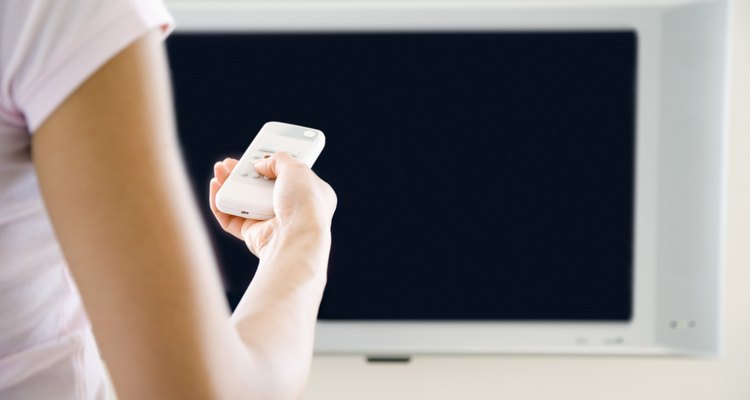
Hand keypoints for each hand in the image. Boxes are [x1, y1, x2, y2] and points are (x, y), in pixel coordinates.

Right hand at [209, 152, 336, 257]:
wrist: (297, 234)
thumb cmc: (306, 203)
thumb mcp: (297, 168)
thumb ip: (278, 160)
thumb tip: (261, 164)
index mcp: (311, 194)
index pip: (290, 176)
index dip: (274, 165)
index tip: (259, 155)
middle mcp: (292, 210)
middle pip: (262, 188)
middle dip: (244, 173)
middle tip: (231, 162)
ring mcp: (272, 223)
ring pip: (244, 201)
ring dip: (228, 184)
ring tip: (219, 170)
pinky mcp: (254, 235)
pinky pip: (231, 219)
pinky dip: (221, 204)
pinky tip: (216, 187)